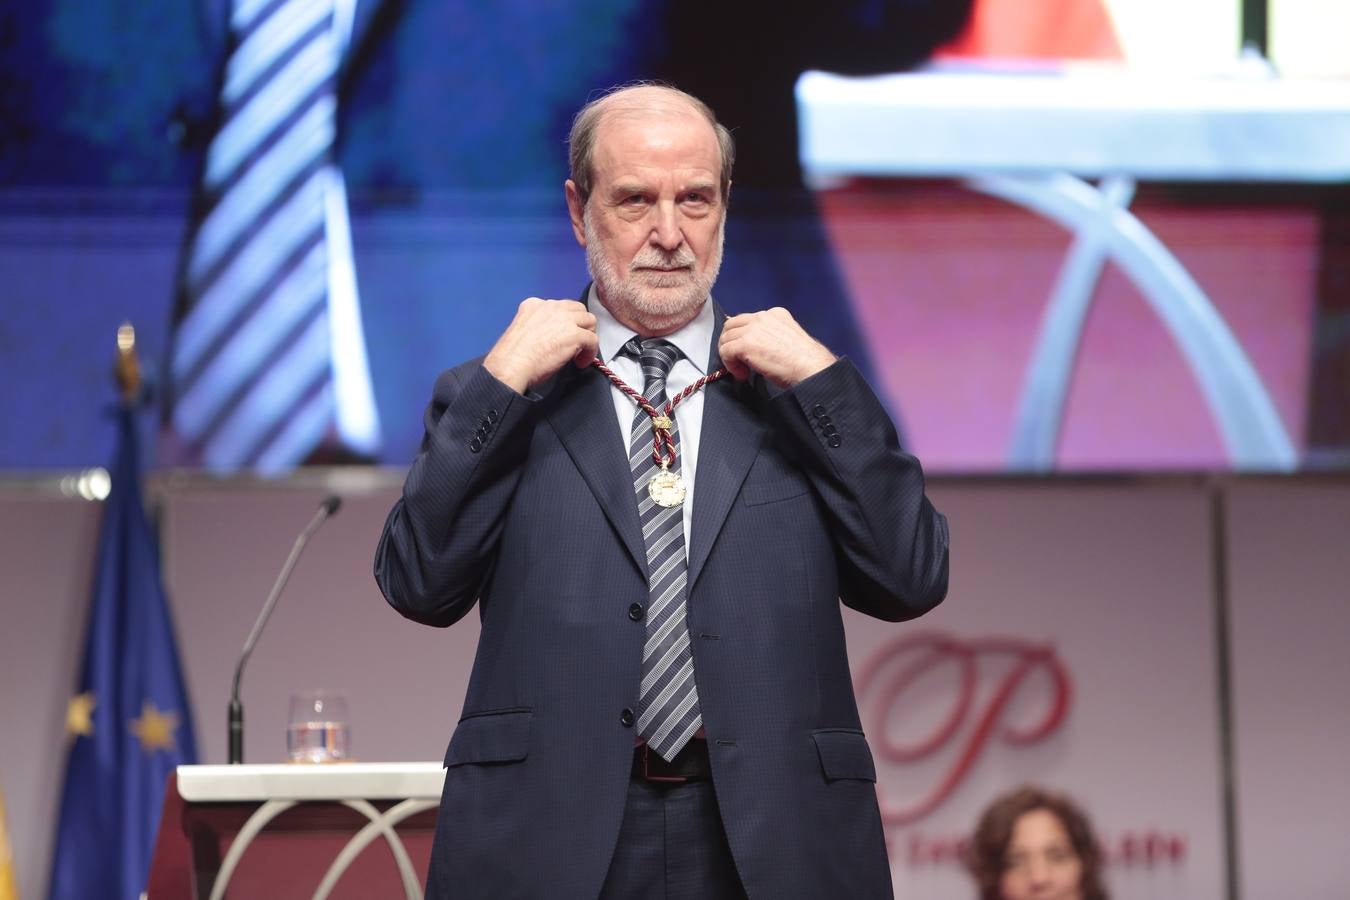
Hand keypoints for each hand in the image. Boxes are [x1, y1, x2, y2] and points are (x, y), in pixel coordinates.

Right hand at [483, 298, 598, 392]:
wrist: (511, 365)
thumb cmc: (513, 356)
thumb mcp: (524, 330)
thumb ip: (540, 326)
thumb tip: (557, 336)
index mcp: (534, 305)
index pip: (560, 307)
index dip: (566, 322)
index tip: (563, 336)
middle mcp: (550, 307)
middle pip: (578, 310)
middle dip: (580, 326)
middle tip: (576, 344)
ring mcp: (564, 319)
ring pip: (589, 321)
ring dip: (587, 336)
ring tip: (579, 353)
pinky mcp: (574, 334)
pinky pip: (593, 340)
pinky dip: (590, 352)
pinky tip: (581, 362)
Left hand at [718, 308, 835, 387]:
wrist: (810, 368)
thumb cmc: (803, 361)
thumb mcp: (787, 339)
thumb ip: (769, 336)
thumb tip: (755, 347)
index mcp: (775, 314)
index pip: (747, 320)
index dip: (742, 338)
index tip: (747, 354)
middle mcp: (763, 317)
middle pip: (732, 325)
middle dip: (731, 343)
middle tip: (738, 361)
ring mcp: (753, 329)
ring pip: (726, 338)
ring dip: (730, 356)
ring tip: (742, 370)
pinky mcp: (745, 343)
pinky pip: (725, 351)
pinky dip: (730, 365)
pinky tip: (742, 373)